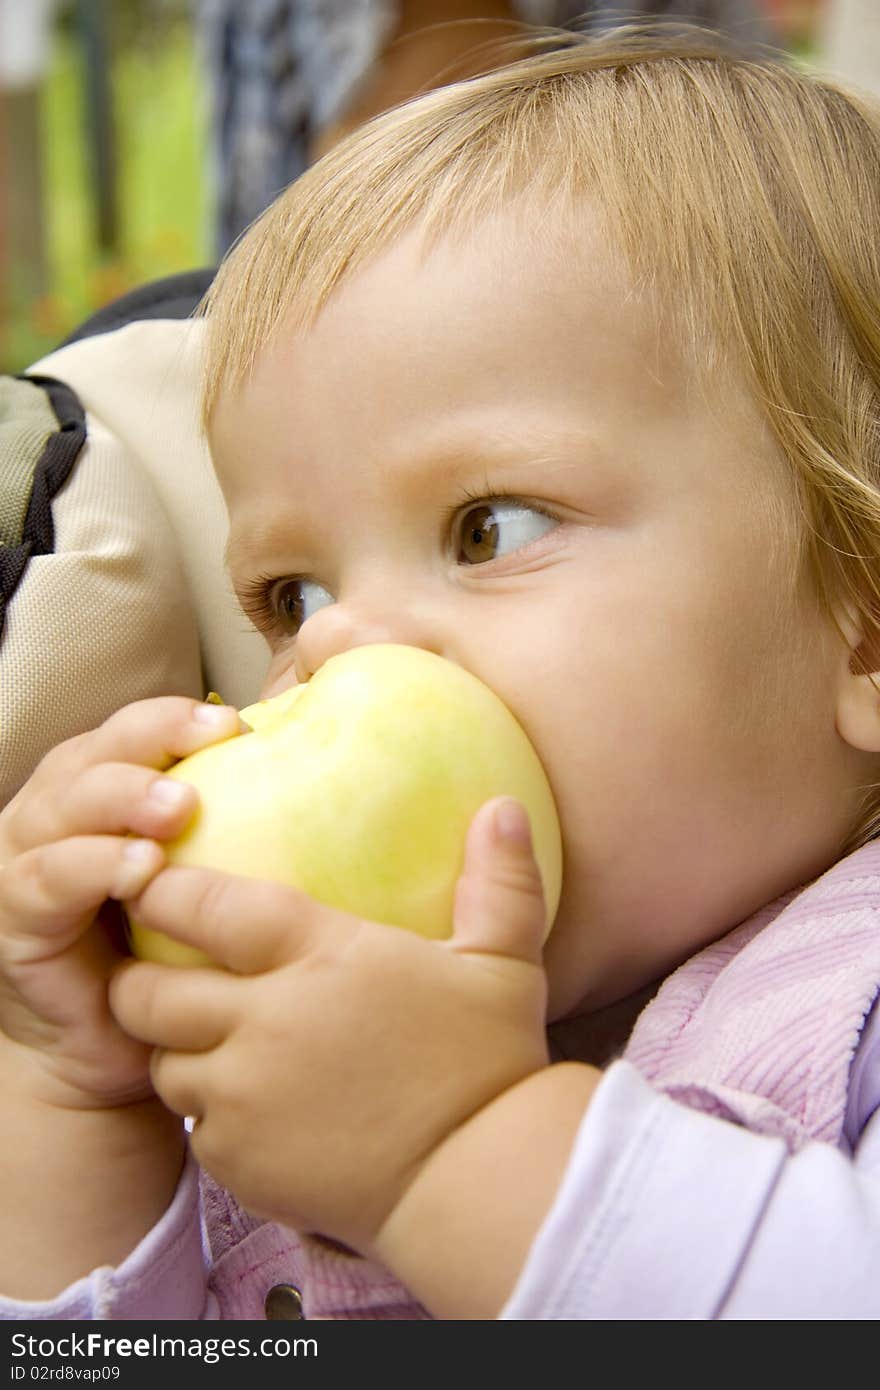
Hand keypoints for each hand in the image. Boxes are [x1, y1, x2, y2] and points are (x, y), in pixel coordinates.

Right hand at [0, 696, 244, 1108]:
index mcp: (102, 787)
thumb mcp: (206, 882)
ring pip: (69, 804)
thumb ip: (237, 832)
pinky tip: (142, 871)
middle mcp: (58, 811)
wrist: (108, 1046)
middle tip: (214, 739)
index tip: (238, 723)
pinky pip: (50, 878)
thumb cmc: (170, 953)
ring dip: (126, 798)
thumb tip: (331, 794)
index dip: (178, 718)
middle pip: (99, 752)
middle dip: (156, 737)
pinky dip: (94, 865)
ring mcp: (29, 857)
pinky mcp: (15, 912)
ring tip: (182, 809)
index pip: (135, 732)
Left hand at [109, 796, 550, 1252]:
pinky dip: (211, 1115)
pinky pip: (196, 1129)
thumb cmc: (491, 1062)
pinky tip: (249, 1107)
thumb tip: (505, 808)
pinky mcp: (238, 1159)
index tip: (151, 882)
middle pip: (148, 993)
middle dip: (138, 979)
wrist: (477, 1181)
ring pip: (164, 1065)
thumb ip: (499, 881)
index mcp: (320, 958)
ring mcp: (243, 1097)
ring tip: (202, 1041)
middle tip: (152, 970)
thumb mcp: (505, 963)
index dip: (165, 892)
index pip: (206, 907)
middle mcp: (265, 1022)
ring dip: (175, 1050)